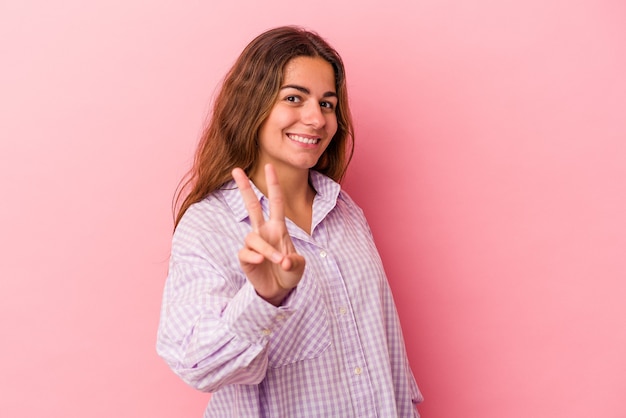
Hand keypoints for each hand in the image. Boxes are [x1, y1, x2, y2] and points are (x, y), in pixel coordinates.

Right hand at [232, 164, 304, 305]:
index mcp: (278, 228)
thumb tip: (283, 261)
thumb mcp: (299, 267)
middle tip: (236, 169)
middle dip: (244, 188)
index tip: (270, 166)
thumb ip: (294, 262)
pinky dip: (255, 257)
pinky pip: (246, 252)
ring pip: (253, 237)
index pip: (276, 202)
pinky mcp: (245, 258)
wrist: (279, 291)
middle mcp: (263, 232)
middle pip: (251, 206)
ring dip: (266, 249)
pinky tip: (261, 262)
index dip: (273, 184)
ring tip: (277, 260)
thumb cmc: (289, 273)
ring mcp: (254, 244)